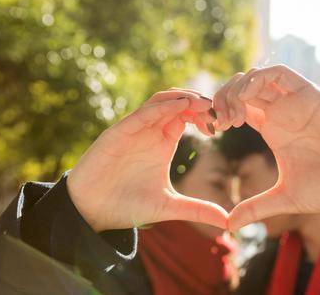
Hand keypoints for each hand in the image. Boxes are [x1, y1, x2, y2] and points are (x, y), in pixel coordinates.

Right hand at [67, 89, 226, 231]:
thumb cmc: (126, 206)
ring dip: (183, 97)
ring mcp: (135, 129)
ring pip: (161, 100)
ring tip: (203, 103)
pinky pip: (143, 113)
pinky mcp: (119, 132)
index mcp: (163, 142)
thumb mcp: (169, 207)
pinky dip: (162, 106)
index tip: (222, 125)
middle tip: (218, 110)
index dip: (205, 115)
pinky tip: (181, 106)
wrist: (91, 212)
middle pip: (178, 102)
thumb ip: (197, 210)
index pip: (187, 116)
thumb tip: (228, 222)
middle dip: (199, 102)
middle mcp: (150, 131)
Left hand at [214, 65, 319, 229]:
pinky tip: (249, 100)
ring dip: (236, 89)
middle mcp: (280, 111)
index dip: (219, 113)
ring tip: (232, 116)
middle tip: (219, 123)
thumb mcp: (287, 198)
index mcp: (272, 128)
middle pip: (241, 88)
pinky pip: (278, 73)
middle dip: (222, 99)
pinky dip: (258, 79)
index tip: (211, 132)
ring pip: (256, 77)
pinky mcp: (310, 94)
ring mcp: (294, 101)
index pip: (237, 107)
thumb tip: (228, 225)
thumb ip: (257, 208)